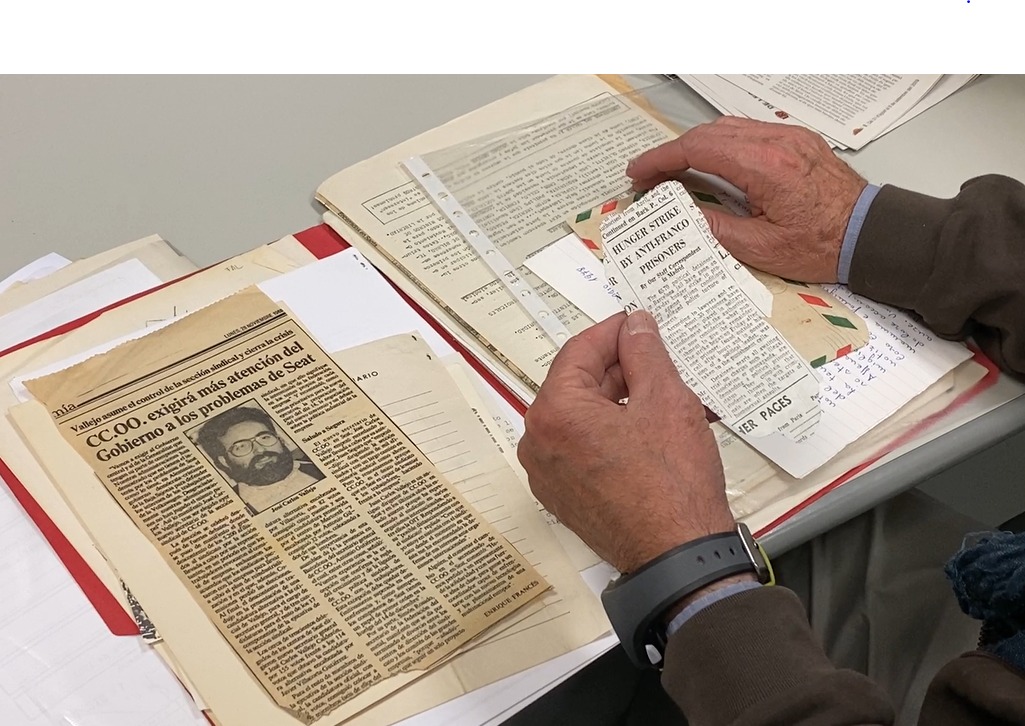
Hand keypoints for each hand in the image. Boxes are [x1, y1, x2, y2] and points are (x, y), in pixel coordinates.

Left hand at [517, 311, 734, 573]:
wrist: (678, 558)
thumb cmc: (671, 486)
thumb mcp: (665, 400)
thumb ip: (645, 353)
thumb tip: (635, 326)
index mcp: (554, 413)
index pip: (578, 351)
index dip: (614, 332)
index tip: (640, 323)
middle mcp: (538, 442)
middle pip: (578, 384)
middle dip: (620, 369)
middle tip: (660, 359)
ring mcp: (548, 473)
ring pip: (583, 417)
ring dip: (621, 401)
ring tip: (664, 395)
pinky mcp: (565, 496)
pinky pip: (584, 447)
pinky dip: (613, 431)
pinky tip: (650, 430)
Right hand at [627, 117, 867, 282]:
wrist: (871, 234)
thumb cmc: (823, 245)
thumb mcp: (761, 248)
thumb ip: (715, 228)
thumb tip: (679, 216)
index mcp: (764, 167)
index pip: (698, 149)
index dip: (661, 159)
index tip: (638, 172)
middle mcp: (776, 143)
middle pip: (708, 134)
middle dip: (672, 153)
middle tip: (649, 177)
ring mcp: (789, 138)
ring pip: (726, 129)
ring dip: (695, 147)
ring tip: (673, 173)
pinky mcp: (797, 142)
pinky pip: (748, 132)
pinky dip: (720, 145)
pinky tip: (710, 165)